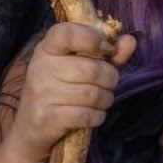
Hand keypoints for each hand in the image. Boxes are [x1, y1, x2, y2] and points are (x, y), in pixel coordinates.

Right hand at [4, 22, 136, 162]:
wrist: (32, 129)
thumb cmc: (61, 91)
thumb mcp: (80, 67)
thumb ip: (107, 53)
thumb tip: (131, 40)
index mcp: (48, 48)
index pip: (66, 32)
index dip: (92, 38)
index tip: (106, 48)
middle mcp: (41, 67)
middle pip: (92, 69)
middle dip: (110, 79)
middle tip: (107, 84)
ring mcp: (41, 93)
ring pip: (93, 94)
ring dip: (105, 100)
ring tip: (100, 100)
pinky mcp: (46, 117)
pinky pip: (87, 115)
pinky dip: (97, 116)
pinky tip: (92, 115)